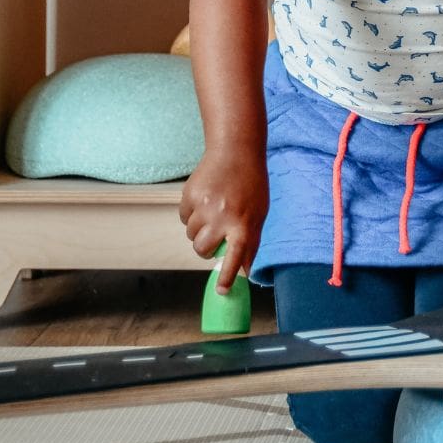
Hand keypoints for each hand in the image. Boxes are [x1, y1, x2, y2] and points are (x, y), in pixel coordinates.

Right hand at [179, 149, 267, 293]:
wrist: (236, 151)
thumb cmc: (251, 184)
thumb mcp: (258, 213)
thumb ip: (250, 242)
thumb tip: (245, 270)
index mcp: (244, 223)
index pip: (234, 258)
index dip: (227, 277)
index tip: (222, 292)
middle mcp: (223, 218)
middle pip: (202, 250)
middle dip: (204, 248)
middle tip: (213, 236)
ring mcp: (204, 207)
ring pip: (190, 234)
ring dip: (198, 228)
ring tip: (212, 209)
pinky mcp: (189, 196)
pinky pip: (183, 217)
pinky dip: (190, 213)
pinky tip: (204, 198)